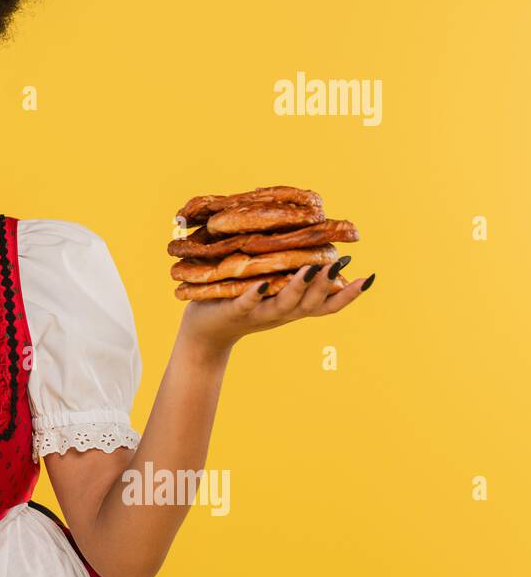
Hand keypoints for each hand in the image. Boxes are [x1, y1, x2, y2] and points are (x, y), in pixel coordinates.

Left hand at [179, 259, 374, 353]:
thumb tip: (312, 244)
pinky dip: (255, 294)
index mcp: (293, 307)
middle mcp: (281, 313)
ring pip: (285, 304)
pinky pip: (246, 303)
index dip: (349, 294)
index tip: (370, 277)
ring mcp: (258, 312)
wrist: (205, 332)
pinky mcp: (234, 311)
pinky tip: (261, 282)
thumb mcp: (272, 290)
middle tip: (342, 263)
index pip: (327, 304)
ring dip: (299, 287)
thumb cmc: (243, 302)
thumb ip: (290, 274)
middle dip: (327, 284)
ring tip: (311, 269)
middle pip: (311, 303)